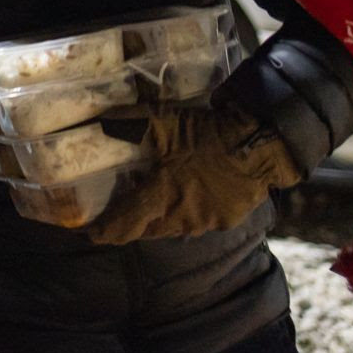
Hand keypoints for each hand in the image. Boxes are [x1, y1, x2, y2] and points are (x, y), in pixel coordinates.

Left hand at [84, 104, 301, 245]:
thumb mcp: (168, 122)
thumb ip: (133, 122)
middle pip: (147, 231)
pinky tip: (188, 198)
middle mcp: (179, 217)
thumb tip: (101, 119)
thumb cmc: (210, 134)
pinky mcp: (225, 221)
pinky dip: (187, 215)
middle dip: (132, 225)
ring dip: (159, 220)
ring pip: (172, 229)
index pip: (124, 224)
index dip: (105, 231)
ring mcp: (204, 223)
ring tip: (153, 204)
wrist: (263, 144)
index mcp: (161, 196)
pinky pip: (198, 224)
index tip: (90, 233)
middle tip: (121, 213)